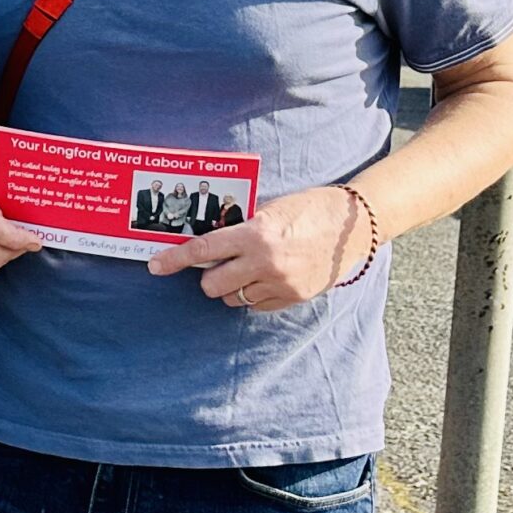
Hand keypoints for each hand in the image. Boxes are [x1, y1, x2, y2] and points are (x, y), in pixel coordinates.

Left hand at [148, 185, 366, 310]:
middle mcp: (265, 262)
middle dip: (208, 277)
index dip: (174, 260)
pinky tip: (268, 276)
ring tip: (249, 268)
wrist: (356, 223)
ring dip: (232, 286)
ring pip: (233, 298)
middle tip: (219, 265)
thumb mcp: (269, 210)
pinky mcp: (294, 296)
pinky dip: (254, 294)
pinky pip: (257, 305)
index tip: (155, 265)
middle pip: (211, 285)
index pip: (202, 251)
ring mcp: (281, 283)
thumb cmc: (310, 208)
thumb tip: (207, 244)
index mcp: (256, 234)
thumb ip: (239, 229)